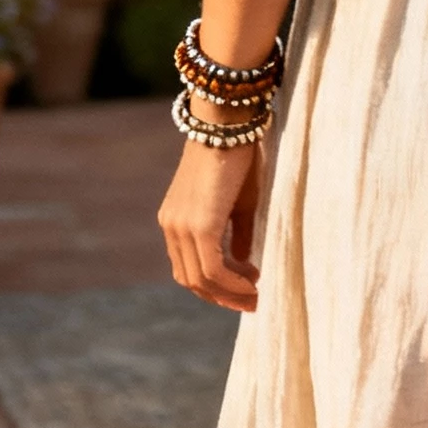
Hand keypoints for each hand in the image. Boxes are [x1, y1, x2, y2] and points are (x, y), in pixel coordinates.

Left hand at [158, 129, 261, 311]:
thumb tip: (241, 263)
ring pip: (200, 278)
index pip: (186, 266)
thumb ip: (236, 234)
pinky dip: (231, 282)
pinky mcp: (198, 226)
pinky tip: (252, 282)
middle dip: (221, 295)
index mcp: (175, 220)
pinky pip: (212, 269)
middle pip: (190, 279)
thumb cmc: (236, 156)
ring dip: (229, 292)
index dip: (213, 285)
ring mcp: (181, 227)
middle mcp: (171, 226)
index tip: (242, 290)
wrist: (227, 125)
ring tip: (256, 294)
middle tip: (251, 301)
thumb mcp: (238, 203)